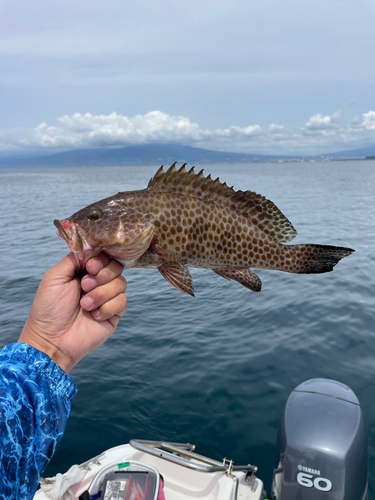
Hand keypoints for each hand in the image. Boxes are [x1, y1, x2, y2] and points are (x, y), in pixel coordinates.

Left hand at [18, 253, 126, 373]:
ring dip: (101, 294)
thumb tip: (91, 250)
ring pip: (121, 284)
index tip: (90, 267)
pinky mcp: (114, 314)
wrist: (52, 339)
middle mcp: (98, 283)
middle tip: (85, 286)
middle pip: (116, 267)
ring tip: (85, 305)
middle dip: (102, 276)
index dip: (101, 260)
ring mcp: (107, 298)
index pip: (103, 256)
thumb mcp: (55, 276)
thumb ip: (73, 258)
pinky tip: (94, 316)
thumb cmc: (49, 309)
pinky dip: (107, 308)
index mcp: (84, 272)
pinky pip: (122, 302)